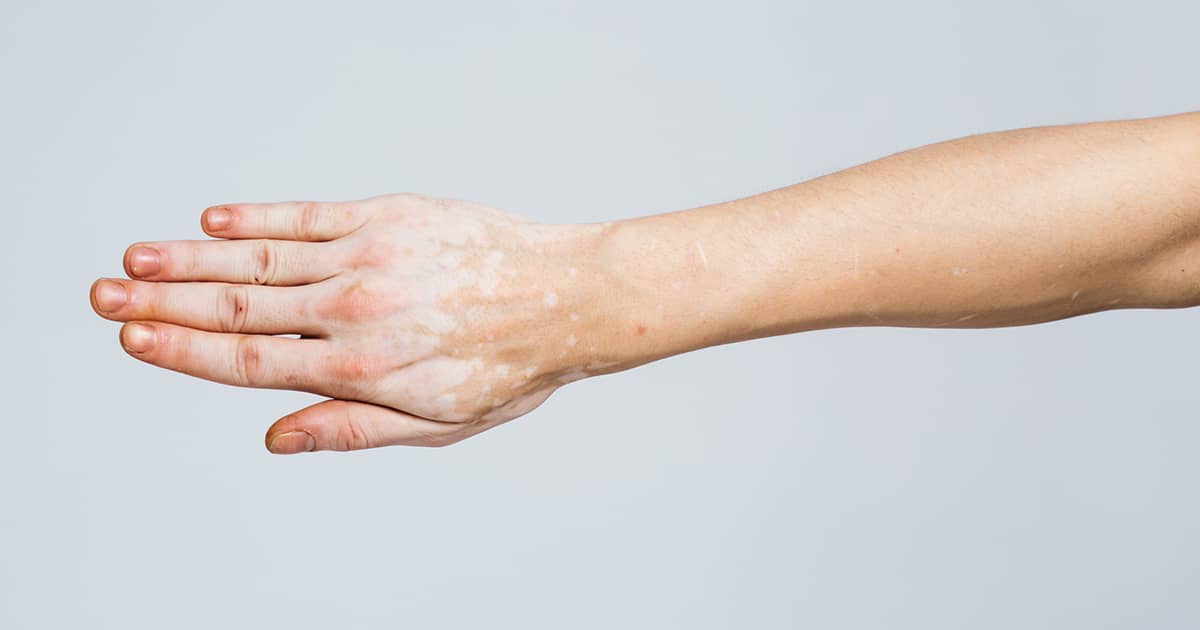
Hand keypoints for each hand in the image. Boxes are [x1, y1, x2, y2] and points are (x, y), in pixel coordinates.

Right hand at [90, 194, 612, 451]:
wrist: (564, 299)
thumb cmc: (505, 369)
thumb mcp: (435, 424)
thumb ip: (351, 428)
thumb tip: (278, 438)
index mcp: (360, 367)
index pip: (247, 359)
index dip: (182, 351)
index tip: (132, 337)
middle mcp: (353, 307)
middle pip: (237, 306)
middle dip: (163, 301)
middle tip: (103, 292)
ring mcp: (368, 255)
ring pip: (261, 259)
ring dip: (192, 257)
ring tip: (138, 256)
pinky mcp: (389, 216)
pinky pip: (309, 216)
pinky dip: (259, 219)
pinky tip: (215, 220)